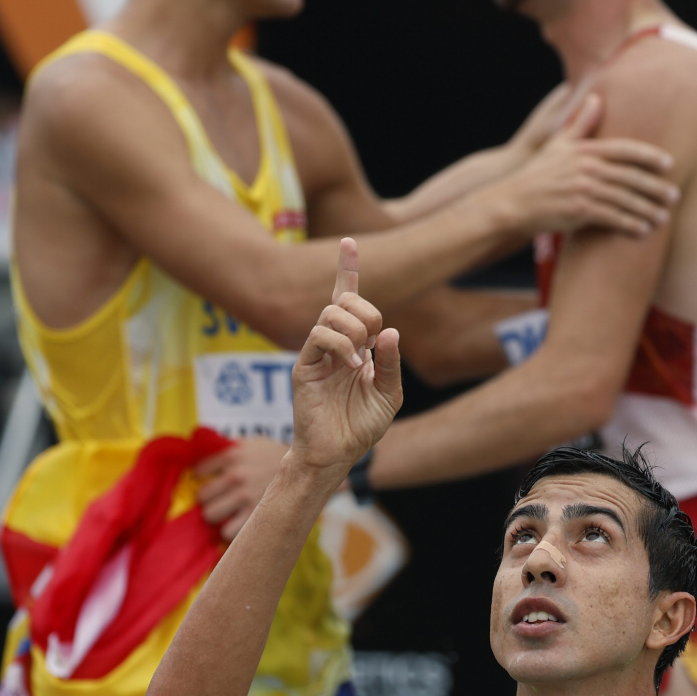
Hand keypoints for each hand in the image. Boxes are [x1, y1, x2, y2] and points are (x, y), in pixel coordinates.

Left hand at [195, 438, 289, 540]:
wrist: (307, 468)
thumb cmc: (274, 457)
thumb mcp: (251, 443)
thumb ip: (227, 449)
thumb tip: (203, 461)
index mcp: (231, 455)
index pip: (198, 471)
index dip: (203, 477)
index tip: (212, 480)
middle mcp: (236, 476)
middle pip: (202, 496)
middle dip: (209, 499)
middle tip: (219, 499)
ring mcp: (245, 496)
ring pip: (211, 515)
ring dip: (217, 515)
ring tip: (227, 512)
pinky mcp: (255, 515)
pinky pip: (227, 532)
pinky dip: (230, 530)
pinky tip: (238, 523)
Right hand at [290, 239, 402, 472]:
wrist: (338, 453)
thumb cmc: (360, 426)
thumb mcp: (389, 393)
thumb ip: (392, 362)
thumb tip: (391, 331)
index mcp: (353, 344)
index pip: (347, 300)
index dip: (348, 269)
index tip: (349, 242)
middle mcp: (333, 343)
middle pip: (343, 300)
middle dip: (368, 311)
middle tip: (375, 342)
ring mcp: (317, 353)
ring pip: (330, 313)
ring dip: (355, 329)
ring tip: (361, 360)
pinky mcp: (304, 366)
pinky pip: (319, 335)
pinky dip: (341, 345)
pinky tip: (352, 366)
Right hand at [502, 94, 678, 236]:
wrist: (514, 202)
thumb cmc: (536, 174)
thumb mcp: (557, 144)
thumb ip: (580, 123)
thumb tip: (596, 97)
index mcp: (585, 150)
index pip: (625, 150)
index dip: (650, 156)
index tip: (669, 164)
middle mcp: (587, 167)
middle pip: (631, 177)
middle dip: (656, 188)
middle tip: (675, 196)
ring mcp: (584, 189)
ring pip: (625, 199)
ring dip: (647, 210)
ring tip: (663, 218)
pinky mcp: (579, 211)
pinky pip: (612, 218)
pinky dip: (630, 225)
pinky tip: (642, 231)